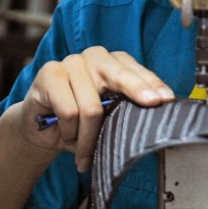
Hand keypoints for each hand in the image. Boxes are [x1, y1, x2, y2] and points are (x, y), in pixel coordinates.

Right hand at [11, 46, 173, 171]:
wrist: (39, 127)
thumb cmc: (79, 119)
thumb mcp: (107, 114)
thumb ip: (125, 108)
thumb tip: (154, 114)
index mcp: (114, 62)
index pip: (137, 72)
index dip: (153, 86)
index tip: (167, 99)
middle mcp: (95, 57)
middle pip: (120, 77)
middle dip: (137, 93)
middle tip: (151, 106)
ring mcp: (71, 62)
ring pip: (92, 107)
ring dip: (89, 137)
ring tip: (85, 151)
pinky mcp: (50, 73)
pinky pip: (69, 111)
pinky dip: (70, 132)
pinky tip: (67, 137)